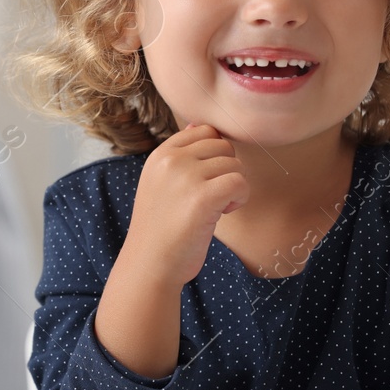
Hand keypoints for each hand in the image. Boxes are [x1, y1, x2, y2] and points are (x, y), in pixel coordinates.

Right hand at [120, 123, 247, 288]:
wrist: (150, 264)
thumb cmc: (160, 228)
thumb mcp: (160, 182)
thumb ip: (179, 155)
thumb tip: (199, 124)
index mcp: (160, 154)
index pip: (204, 130)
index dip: (214, 155)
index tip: (204, 180)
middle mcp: (172, 160)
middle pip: (223, 145)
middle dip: (225, 170)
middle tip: (210, 197)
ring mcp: (186, 177)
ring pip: (234, 164)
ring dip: (233, 187)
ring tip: (214, 208)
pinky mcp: (203, 197)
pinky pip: (240, 182)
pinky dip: (240, 198)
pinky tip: (223, 212)